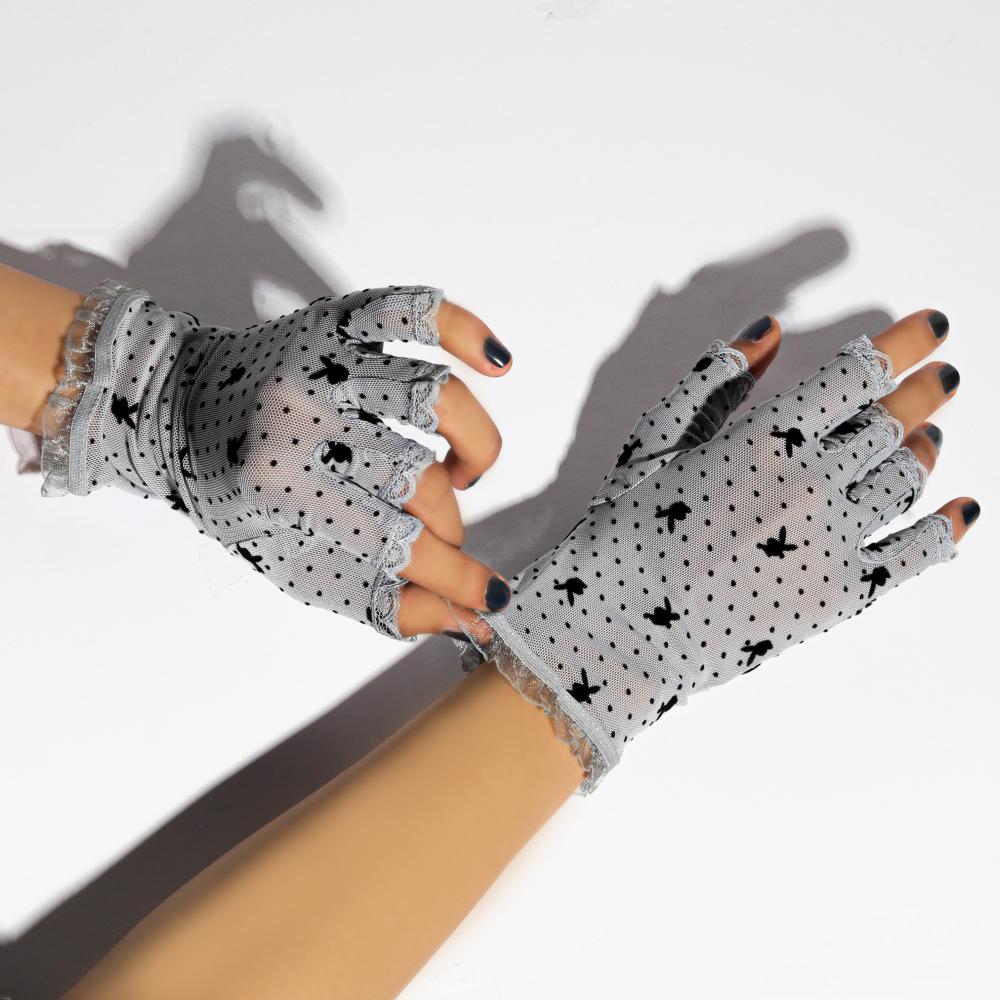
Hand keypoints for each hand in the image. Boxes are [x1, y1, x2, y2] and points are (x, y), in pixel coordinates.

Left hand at [41, 282, 513, 638]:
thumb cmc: (234, 493)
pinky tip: (498, 361)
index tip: (490, 597)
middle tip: (440, 534)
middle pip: (423, 479)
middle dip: (449, 524)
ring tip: (463, 473)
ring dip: (474, 447)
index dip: (458, 578)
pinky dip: (465, 330)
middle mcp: (305, 419)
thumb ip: (377, 601)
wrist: (175, 408)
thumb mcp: (290, 562)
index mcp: (284, 488)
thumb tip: (465, 620)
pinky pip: (414, 312)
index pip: (399, 543)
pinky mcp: (336, 322)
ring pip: (438, 397)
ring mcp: (325, 361)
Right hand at [466, 309, 977, 788]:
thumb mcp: (655, 439)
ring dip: (926, 448)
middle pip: (892, 422)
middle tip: (942, 377)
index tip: (931, 328)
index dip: (904, 343)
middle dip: (923, 391)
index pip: (859, 374)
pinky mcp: (843, 595)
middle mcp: (813, 482)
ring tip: (930, 435)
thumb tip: (770, 330)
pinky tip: (963, 508)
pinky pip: (917, 553)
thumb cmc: (626, 529)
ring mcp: (834, 541)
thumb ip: (714, 379)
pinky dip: (948, 526)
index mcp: (767, 438)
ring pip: (906, 479)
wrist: (619, 629)